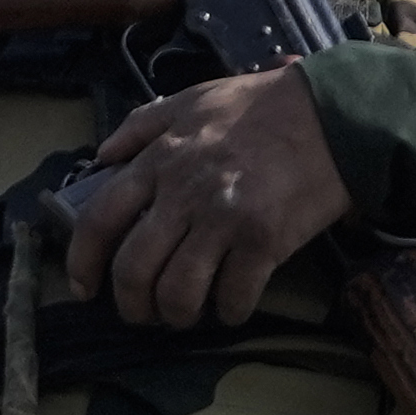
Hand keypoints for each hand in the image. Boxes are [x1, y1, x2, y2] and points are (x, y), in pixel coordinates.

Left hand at [62, 70, 348, 326]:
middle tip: (144, 311)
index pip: (100, 219)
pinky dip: (229, 312)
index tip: (84, 287)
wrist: (332, 113)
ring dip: (177, 315)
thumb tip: (102, 157)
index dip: (83, 262)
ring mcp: (225, 220)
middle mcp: (185, 193)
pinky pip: (233, 298)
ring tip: (187, 313)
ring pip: (178, 293)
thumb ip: (142, 125)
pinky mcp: (265, 242)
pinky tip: (233, 305)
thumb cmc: (260, 106)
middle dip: (132, 304)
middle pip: (134, 270)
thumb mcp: (193, 99)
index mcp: (161, 159)